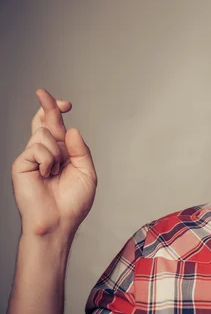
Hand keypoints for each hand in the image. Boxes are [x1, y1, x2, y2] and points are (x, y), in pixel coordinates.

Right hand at [11, 89, 97, 239]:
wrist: (59, 222)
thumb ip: (80, 150)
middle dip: (47, 106)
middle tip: (42, 92)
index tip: (66, 103)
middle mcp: (46, 153)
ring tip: (55, 172)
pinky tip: (47, 174)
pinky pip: (38, 148)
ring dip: (56, 152)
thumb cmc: (73, 203)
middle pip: (45, 122)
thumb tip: (71, 129)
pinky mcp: (21, 164)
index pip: (57, 128)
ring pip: (45, 135)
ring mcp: (32, 158)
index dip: (58, 112)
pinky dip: (48, 160)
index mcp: (62, 154)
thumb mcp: (86, 172)